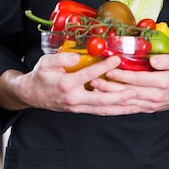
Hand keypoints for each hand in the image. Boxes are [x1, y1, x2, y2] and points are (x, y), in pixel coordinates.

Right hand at [0, 52, 140, 115]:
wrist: (31, 94)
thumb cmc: (40, 76)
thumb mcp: (46, 62)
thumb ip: (61, 58)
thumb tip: (76, 57)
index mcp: (66, 84)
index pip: (89, 75)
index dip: (104, 67)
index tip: (117, 59)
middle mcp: (74, 98)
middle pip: (100, 100)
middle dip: (119, 96)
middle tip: (135, 91)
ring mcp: (77, 107)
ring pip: (102, 109)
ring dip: (120, 108)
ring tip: (137, 105)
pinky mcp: (80, 109)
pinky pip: (99, 111)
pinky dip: (113, 110)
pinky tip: (125, 108)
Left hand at [91, 53, 168, 113]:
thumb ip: (167, 59)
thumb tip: (153, 60)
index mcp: (163, 83)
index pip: (138, 79)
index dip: (122, 75)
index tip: (109, 69)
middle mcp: (156, 96)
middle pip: (128, 92)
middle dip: (109, 86)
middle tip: (94, 80)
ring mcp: (151, 104)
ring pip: (126, 101)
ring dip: (110, 96)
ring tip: (95, 89)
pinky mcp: (148, 108)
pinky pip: (130, 107)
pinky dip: (116, 103)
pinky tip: (105, 99)